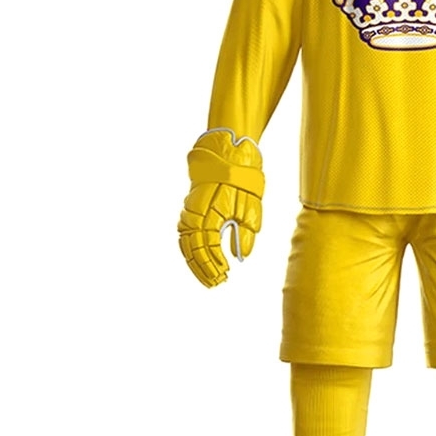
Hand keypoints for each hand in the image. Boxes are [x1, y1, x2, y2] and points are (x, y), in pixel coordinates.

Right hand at [177, 131, 263, 287]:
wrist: (227, 153)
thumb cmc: (242, 179)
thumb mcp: (250, 207)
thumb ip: (245, 233)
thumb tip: (241, 256)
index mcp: (209, 212)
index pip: (208, 246)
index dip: (215, 263)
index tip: (226, 274)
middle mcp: (194, 213)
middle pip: (193, 249)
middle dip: (204, 269)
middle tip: (216, 283)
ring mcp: (189, 211)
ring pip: (186, 244)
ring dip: (195, 263)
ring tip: (208, 279)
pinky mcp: (190, 209)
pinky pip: (184, 235)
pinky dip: (189, 251)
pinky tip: (197, 262)